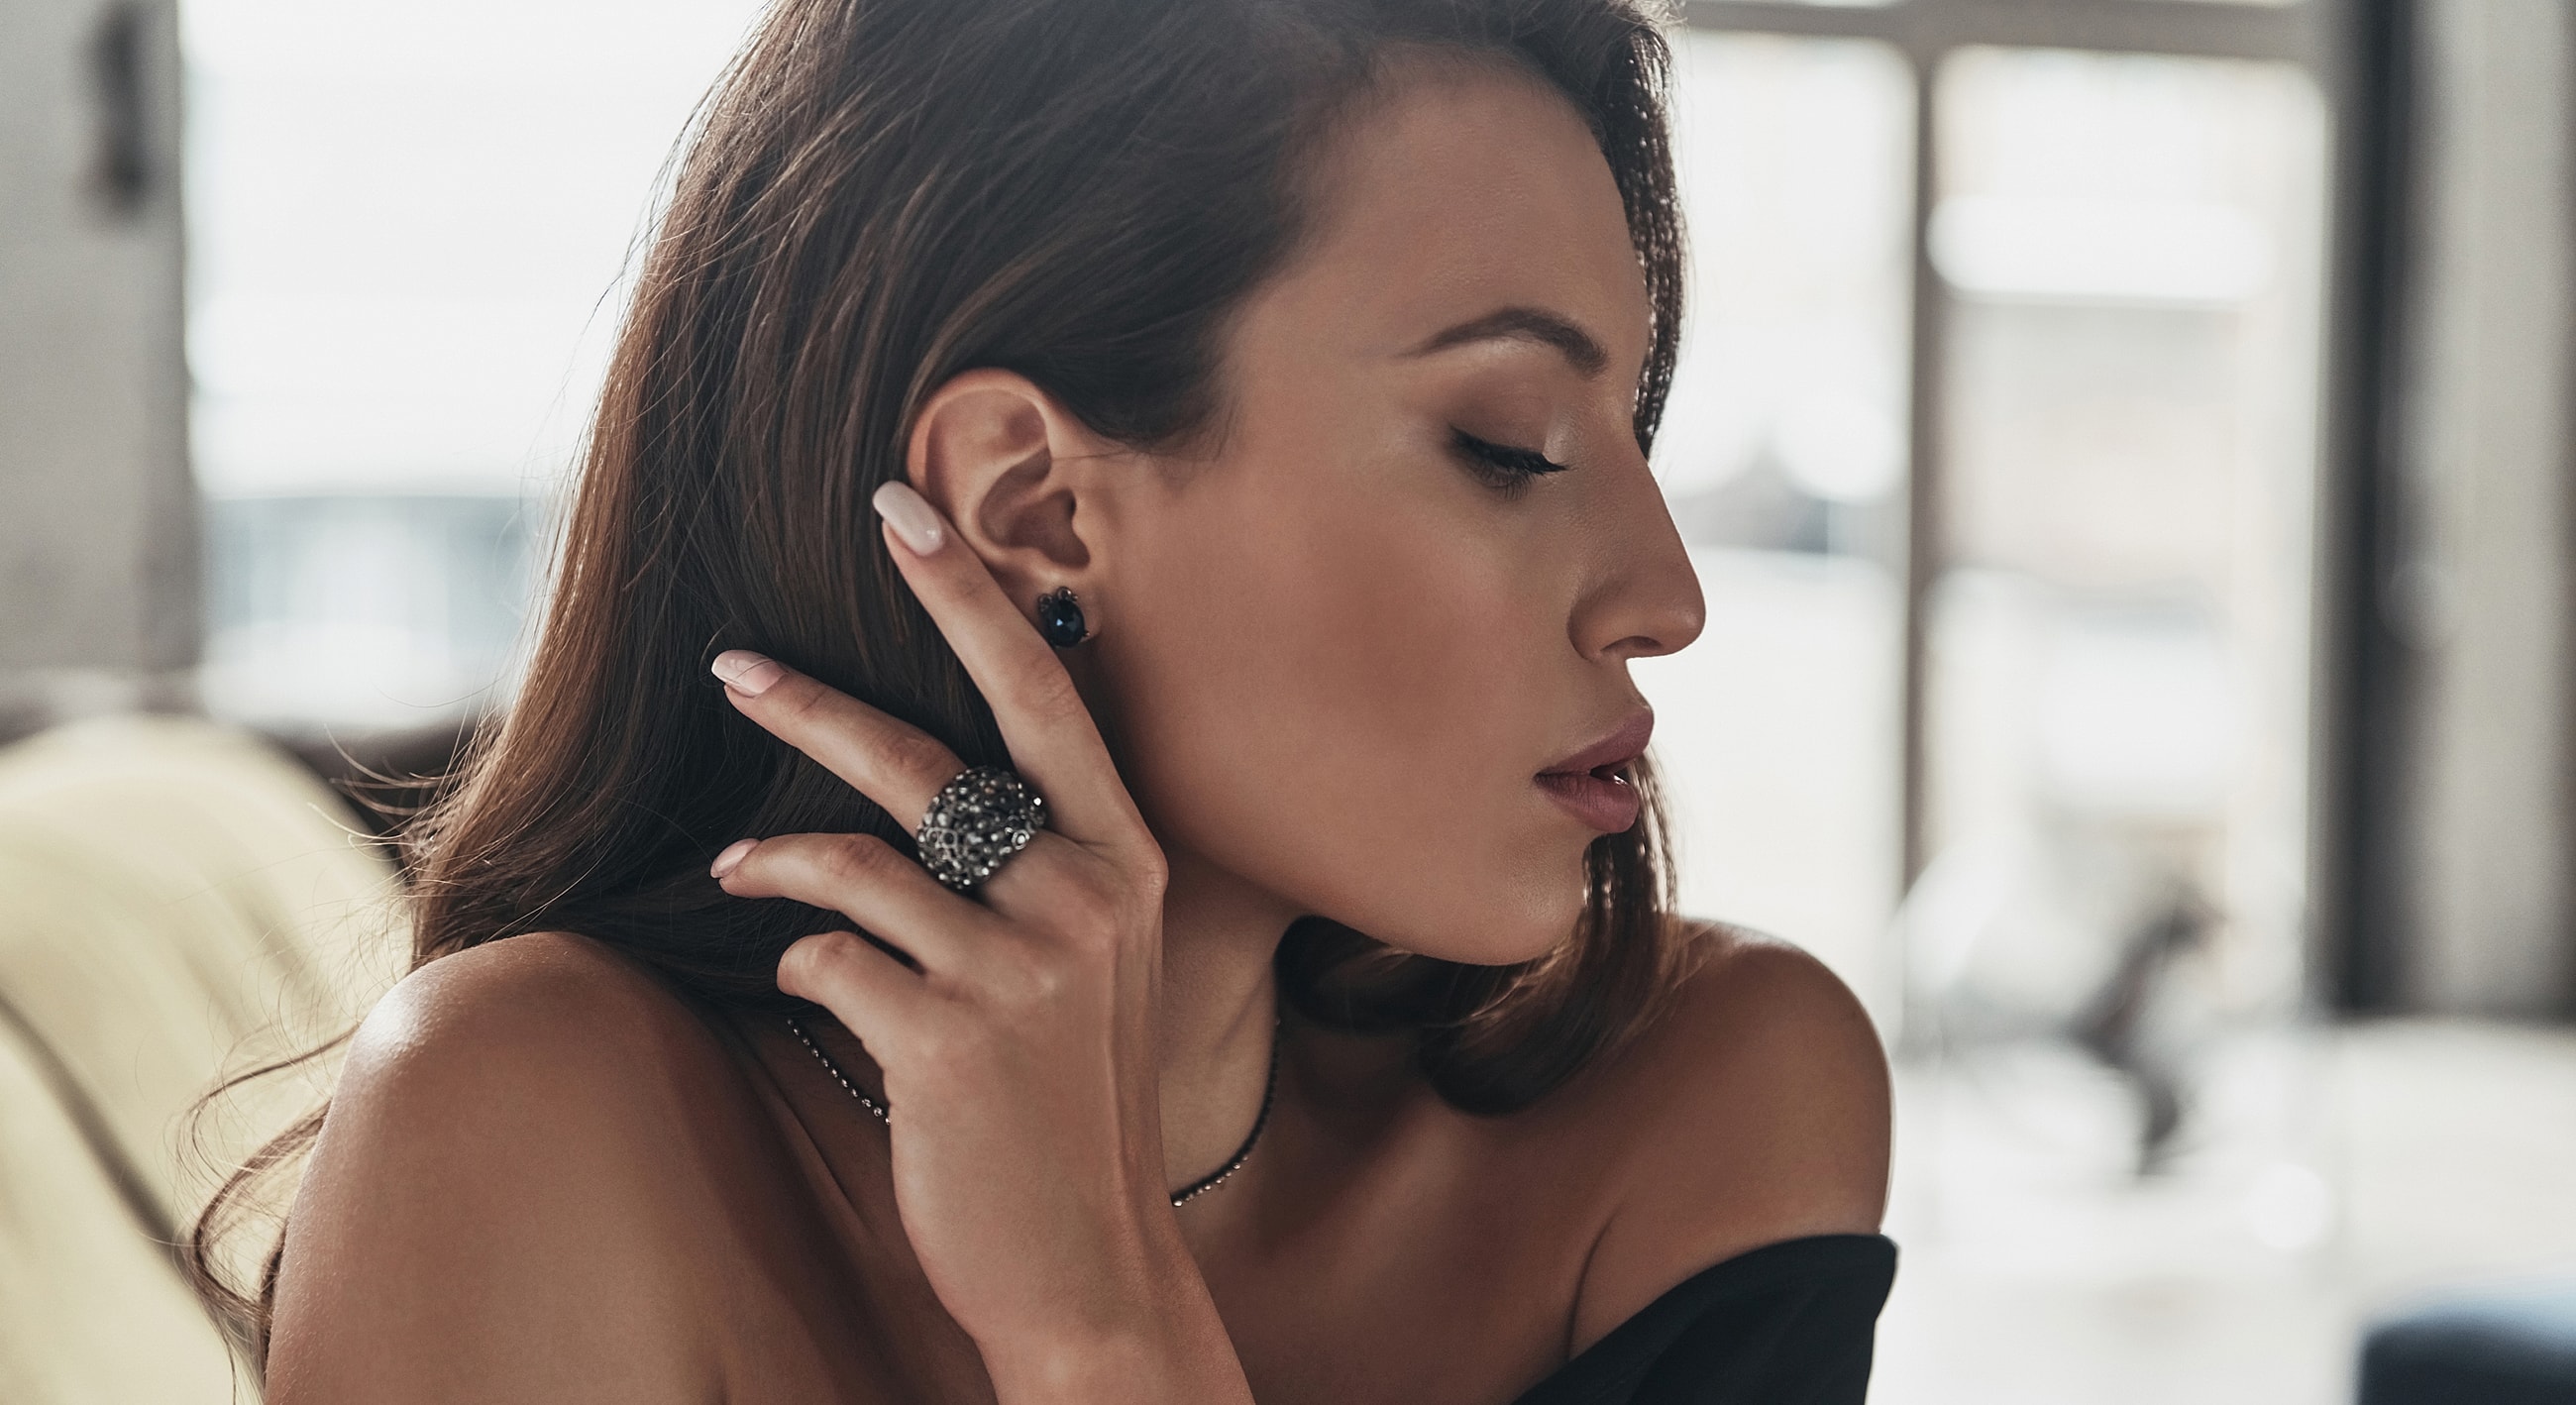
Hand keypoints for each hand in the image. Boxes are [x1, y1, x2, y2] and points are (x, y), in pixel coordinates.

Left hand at [706, 482, 1248, 1400]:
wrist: (1093, 1266)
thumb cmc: (1078, 1103)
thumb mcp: (1101, 964)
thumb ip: (1048, 865)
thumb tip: (949, 771)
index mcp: (1131, 859)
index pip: (1045, 697)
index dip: (968, 596)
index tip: (901, 510)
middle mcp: (1089, 897)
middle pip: (931, 756)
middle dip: (818, 698)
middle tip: (732, 663)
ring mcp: (1023, 968)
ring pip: (858, 856)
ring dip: (775, 853)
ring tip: (731, 861)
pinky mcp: (950, 1037)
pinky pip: (832, 956)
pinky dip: (804, 959)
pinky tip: (811, 979)